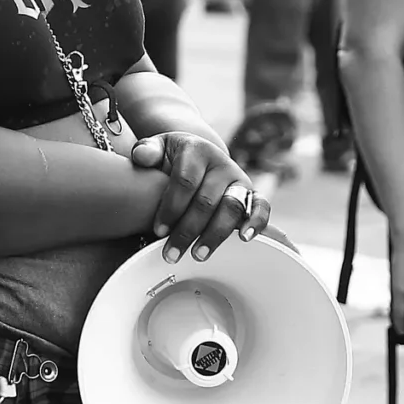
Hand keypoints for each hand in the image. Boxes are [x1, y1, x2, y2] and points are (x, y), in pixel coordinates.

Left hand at [128, 132, 270, 262]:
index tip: (158, 230)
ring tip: (198, 255)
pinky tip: (244, 239)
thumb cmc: (172, 158)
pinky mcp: (252, 193)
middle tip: (171, 254)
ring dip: (215, 234)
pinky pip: (261, 207)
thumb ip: (146, 150)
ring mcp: (239, 179)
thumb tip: (141, 156)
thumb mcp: (158, 148)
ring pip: (231, 208)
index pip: (185, 181)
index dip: (171, 208)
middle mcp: (221, 163)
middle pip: (206, 201)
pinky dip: (256, 222)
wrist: (197, 154)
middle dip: (187, 230)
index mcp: (196, 150)